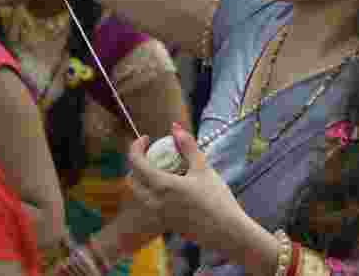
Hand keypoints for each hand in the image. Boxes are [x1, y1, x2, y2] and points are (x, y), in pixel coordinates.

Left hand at [128, 124, 247, 252]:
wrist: (225, 232)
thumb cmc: (216, 199)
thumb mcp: (203, 168)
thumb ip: (187, 146)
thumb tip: (175, 127)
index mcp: (161, 185)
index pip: (135, 163)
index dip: (136, 147)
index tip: (146, 138)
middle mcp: (154, 202)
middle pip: (132, 180)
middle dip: (136, 164)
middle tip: (151, 153)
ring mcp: (158, 215)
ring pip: (139, 194)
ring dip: (143, 179)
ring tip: (163, 169)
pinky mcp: (166, 223)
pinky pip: (150, 204)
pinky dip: (152, 192)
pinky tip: (173, 187)